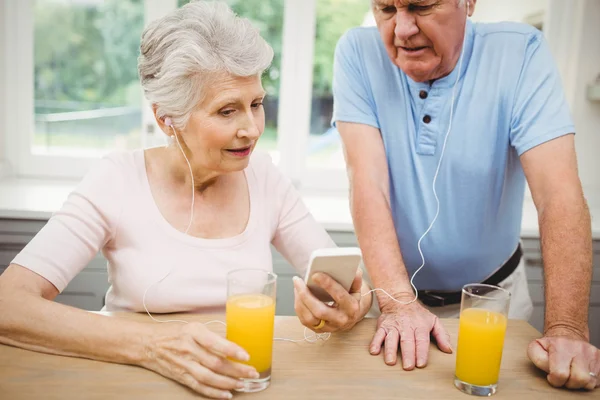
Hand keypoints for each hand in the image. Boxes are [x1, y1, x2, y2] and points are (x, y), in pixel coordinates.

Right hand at [140, 322, 258, 398]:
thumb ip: (212, 336)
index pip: (214, 342)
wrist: (148, 344)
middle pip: (215, 363)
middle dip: (236, 370)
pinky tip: (227, 394)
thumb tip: (235, 345)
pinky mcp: (181, 376)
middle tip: (252, 372)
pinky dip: (214, 392)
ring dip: (228, 383)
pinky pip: (199, 387)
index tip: (246, 355)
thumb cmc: (175, 333)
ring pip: (209, 377)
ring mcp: (184, 364)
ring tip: (242, 384)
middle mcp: (189, 348)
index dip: (231, 350)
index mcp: (194, 332)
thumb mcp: (194, 327)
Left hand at [293, 269, 366, 331]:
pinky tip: (297, 294)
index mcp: (352, 308)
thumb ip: (355, 280)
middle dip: (306, 295)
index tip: (315, 274)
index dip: (327, 284)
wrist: (349, 317)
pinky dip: (298, 306)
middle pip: (320, 311)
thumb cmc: (350, 299)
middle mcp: (341, 320)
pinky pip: (304, 320)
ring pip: (309, 318)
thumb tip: (355, 271)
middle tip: (298, 280)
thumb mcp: (356, 289)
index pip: (339, 296)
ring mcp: (329, 327)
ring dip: (299, 300)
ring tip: (296, 285)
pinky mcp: (319, 330)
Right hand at [369, 298, 451, 369]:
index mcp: (420, 325)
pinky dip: (375, 343)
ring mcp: (393, 326)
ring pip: (391, 338)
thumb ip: (442, 335)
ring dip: (390, 350)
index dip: (421, 352)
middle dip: (407, 354)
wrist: (399, 299)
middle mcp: (406, 326)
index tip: (421, 363)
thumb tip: (448, 350)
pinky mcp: (383, 326)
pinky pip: (378, 334)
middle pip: (407, 341)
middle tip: (408, 366)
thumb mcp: (433, 321)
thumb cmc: (417, 314)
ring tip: (391, 361)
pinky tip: (374, 351)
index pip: (421, 340)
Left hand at [527, 330, 598, 389]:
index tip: (552, 376)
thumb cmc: (552, 345)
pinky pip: (597, 380)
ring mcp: (592, 354)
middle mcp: (579, 348)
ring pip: (590, 382)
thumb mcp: (536, 347)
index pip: (560, 374)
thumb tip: (550, 371)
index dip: (555, 380)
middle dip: (569, 382)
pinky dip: (589, 380)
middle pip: (578, 379)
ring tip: (573, 373)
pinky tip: (581, 372)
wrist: (568, 334)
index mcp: (560, 346)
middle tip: (564, 376)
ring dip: (580, 382)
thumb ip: (538, 359)